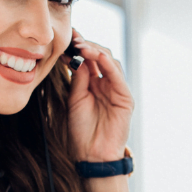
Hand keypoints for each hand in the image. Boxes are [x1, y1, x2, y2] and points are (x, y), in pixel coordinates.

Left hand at [65, 31, 133, 161]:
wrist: (92, 154)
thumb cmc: (82, 130)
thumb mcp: (75, 100)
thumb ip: (78, 79)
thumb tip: (76, 57)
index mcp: (94, 83)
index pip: (88, 59)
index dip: (79, 47)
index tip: (67, 36)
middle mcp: (106, 83)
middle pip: (100, 56)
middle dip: (87, 45)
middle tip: (73, 39)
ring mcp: (117, 89)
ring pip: (110, 62)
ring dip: (95, 51)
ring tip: (81, 46)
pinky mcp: (125, 98)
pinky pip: (117, 76)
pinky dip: (108, 64)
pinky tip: (97, 55)